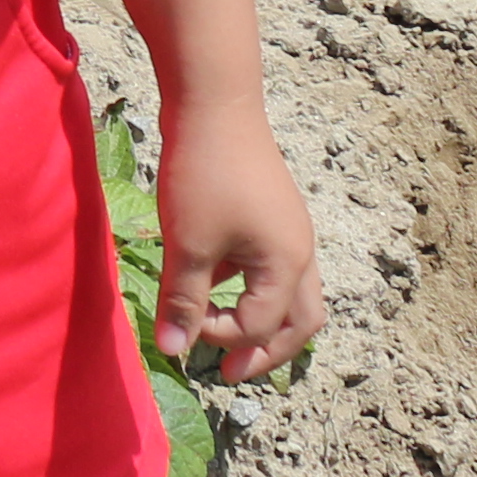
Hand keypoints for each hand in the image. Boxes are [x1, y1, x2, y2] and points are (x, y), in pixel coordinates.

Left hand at [146, 105, 327, 384]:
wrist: (214, 102)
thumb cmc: (204, 175)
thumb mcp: (189, 245)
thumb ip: (184, 302)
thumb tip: (174, 353)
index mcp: (288, 264)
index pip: (261, 325)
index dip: (220, 336)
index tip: (184, 328)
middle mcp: (301, 252)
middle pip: (299, 322)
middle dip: (266, 352)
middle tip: (229, 374)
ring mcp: (291, 231)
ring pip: (291, 294)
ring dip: (263, 321)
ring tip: (225, 335)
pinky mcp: (274, 214)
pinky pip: (273, 265)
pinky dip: (250, 286)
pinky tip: (212, 279)